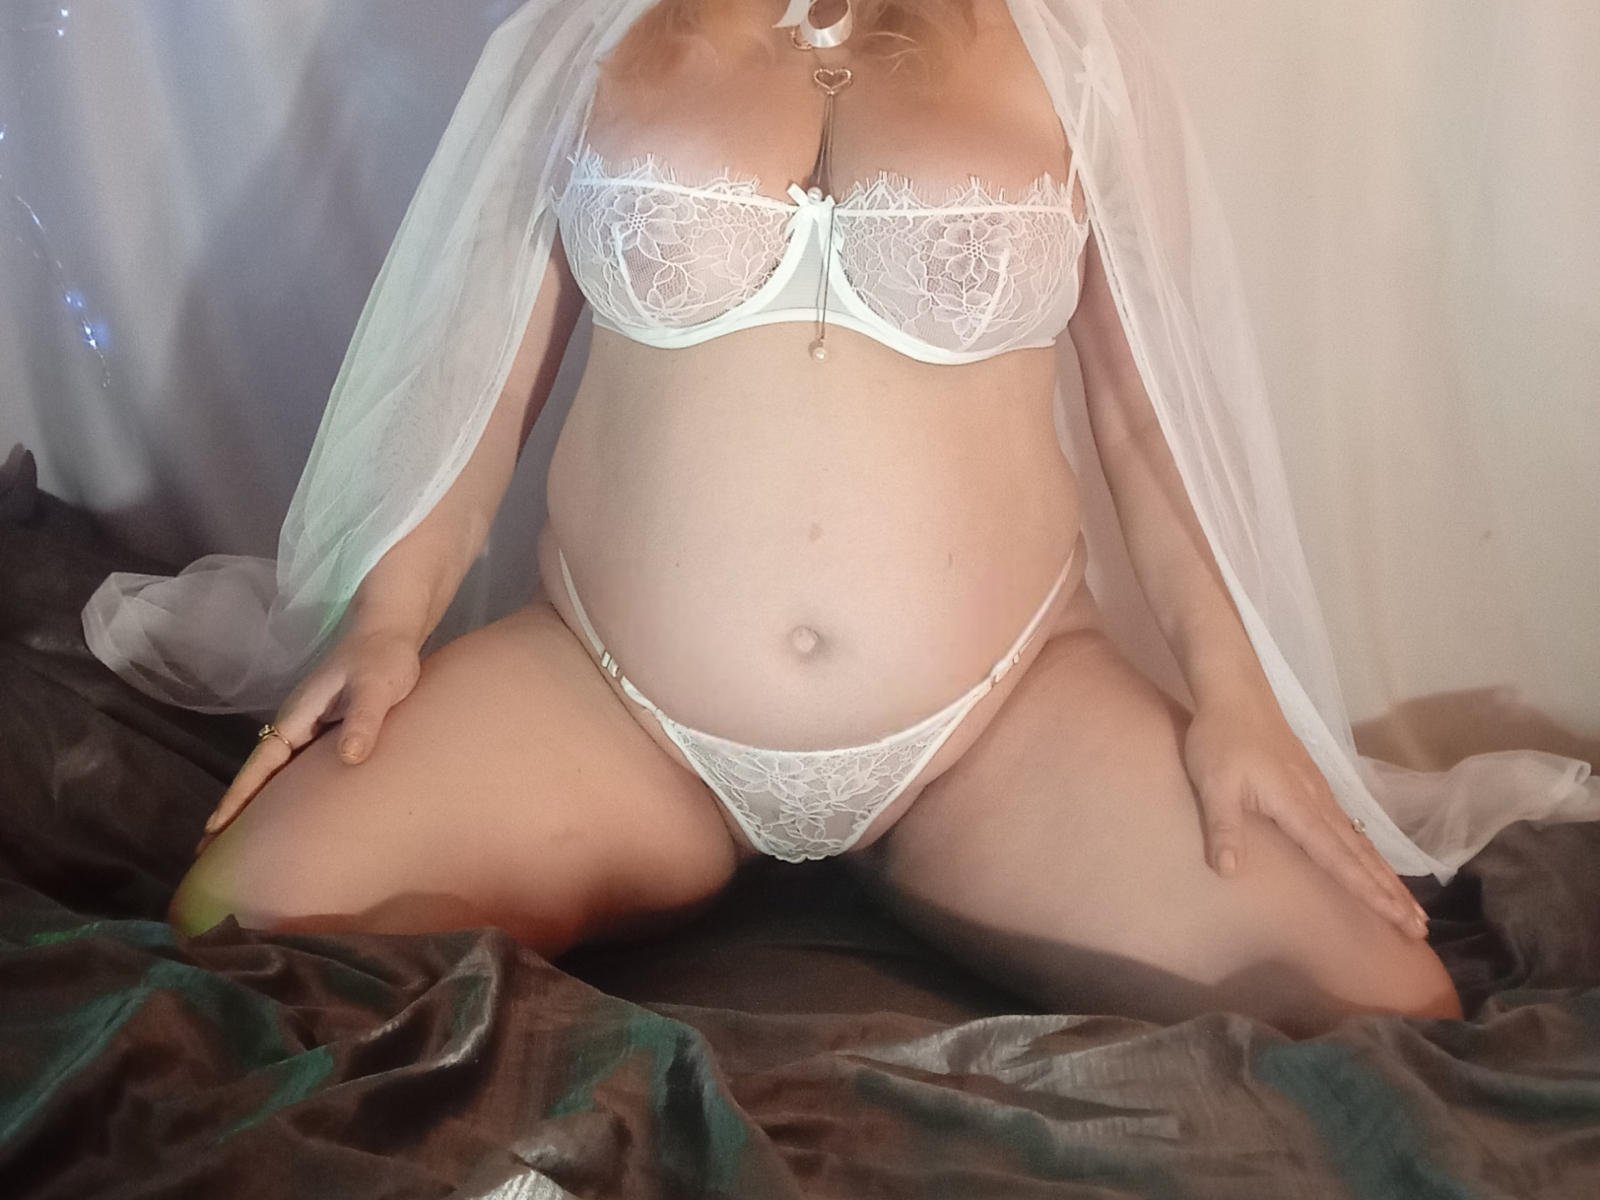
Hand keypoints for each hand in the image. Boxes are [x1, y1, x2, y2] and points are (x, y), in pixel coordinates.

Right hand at [193, 627, 422, 856]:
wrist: (390, 631)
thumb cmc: (382, 659)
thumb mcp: (375, 689)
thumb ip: (363, 721)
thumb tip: (348, 758)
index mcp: (298, 718)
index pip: (260, 765)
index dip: (238, 798)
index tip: (212, 829)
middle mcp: (297, 726)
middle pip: (259, 776)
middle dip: (235, 811)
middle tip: (209, 853)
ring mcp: (310, 729)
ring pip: (277, 774)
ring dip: (257, 804)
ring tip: (240, 844)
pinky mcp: (326, 730)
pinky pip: (298, 769)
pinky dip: (284, 793)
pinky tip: (287, 813)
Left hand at [1180, 695, 1430, 938]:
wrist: (1235, 690)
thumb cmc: (1220, 739)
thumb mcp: (1213, 785)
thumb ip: (1223, 828)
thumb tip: (1228, 872)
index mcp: (1299, 807)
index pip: (1340, 859)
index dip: (1368, 891)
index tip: (1398, 919)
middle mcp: (1319, 803)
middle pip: (1362, 855)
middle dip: (1391, 893)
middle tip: (1420, 928)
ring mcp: (1319, 791)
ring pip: (1359, 841)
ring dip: (1384, 875)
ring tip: (1408, 905)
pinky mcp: (1312, 783)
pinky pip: (1348, 826)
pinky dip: (1366, 851)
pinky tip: (1370, 860)